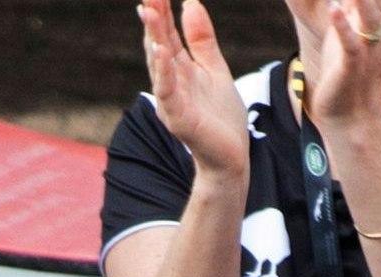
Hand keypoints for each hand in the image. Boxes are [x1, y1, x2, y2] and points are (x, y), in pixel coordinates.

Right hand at [138, 0, 250, 179]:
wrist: (232, 156)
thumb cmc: (221, 117)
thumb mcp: (215, 70)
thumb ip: (202, 40)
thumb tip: (190, 2)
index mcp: (179, 68)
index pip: (167, 33)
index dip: (162, 10)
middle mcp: (169, 81)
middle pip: (159, 43)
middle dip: (153, 17)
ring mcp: (171, 100)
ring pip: (158, 64)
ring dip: (153, 37)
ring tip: (148, 10)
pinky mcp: (178, 118)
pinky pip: (167, 91)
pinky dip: (163, 71)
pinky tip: (161, 50)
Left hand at [309, 0, 380, 138]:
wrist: (349, 116)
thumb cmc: (341, 73)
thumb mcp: (344, 32)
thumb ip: (346, 7)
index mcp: (367, 19)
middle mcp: (370, 30)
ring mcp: (363, 48)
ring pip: (365, 15)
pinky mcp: (350, 67)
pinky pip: (349, 45)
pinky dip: (343, 28)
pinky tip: (335, 11)